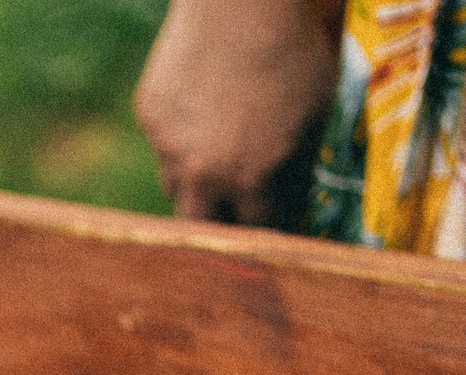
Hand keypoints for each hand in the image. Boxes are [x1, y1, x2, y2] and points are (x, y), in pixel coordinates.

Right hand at [134, 0, 341, 227]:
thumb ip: (295, 169)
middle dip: (220, 228)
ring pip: (176, 190)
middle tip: (239, 216)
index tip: (275, 236)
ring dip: (196, 187)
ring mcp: (168, 146)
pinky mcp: (150, 115)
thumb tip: (290, 203)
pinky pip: (163, 147)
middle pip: (201, 231)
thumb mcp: (315, 116)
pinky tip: (202, 111)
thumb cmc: (298, 47)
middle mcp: (203, 174)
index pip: (255, 236)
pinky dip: (181, 141)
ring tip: (219, 160)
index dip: (268, 237)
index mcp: (253, 179)